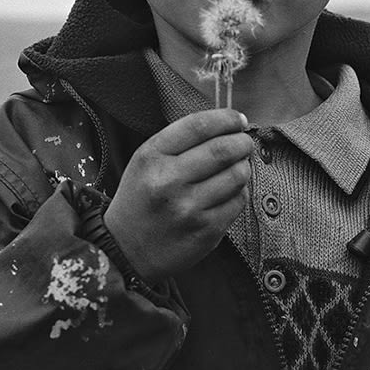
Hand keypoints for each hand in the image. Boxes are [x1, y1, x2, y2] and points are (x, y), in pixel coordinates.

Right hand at [103, 109, 252, 280]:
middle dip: (242, 142)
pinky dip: (239, 192)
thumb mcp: (145, 162)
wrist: (125, 250)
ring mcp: (189, 208)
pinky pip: (238, 201)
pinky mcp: (206, 231)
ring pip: (237, 175)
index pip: (198, 126)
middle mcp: (168, 181)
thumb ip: (180, 142)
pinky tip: (228, 193)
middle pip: (223, 149)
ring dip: (243, 167)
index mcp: (151, 157)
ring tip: (236, 168)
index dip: (226, 119)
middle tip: (244, 143)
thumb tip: (228, 126)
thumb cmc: (140, 200)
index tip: (238, 119)